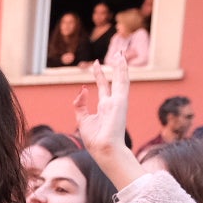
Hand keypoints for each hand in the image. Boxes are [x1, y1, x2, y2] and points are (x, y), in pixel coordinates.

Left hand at [72, 63, 145, 189]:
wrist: (104, 149)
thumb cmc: (95, 139)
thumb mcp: (82, 119)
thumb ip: (80, 104)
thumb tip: (82, 89)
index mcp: (105, 107)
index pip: (103, 87)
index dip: (99, 75)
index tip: (95, 65)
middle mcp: (113, 102)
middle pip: (114, 81)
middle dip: (114, 68)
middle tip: (116, 54)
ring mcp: (118, 101)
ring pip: (121, 79)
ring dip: (121, 66)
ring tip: (121, 53)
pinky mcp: (120, 101)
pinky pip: (122, 82)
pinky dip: (122, 70)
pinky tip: (121, 60)